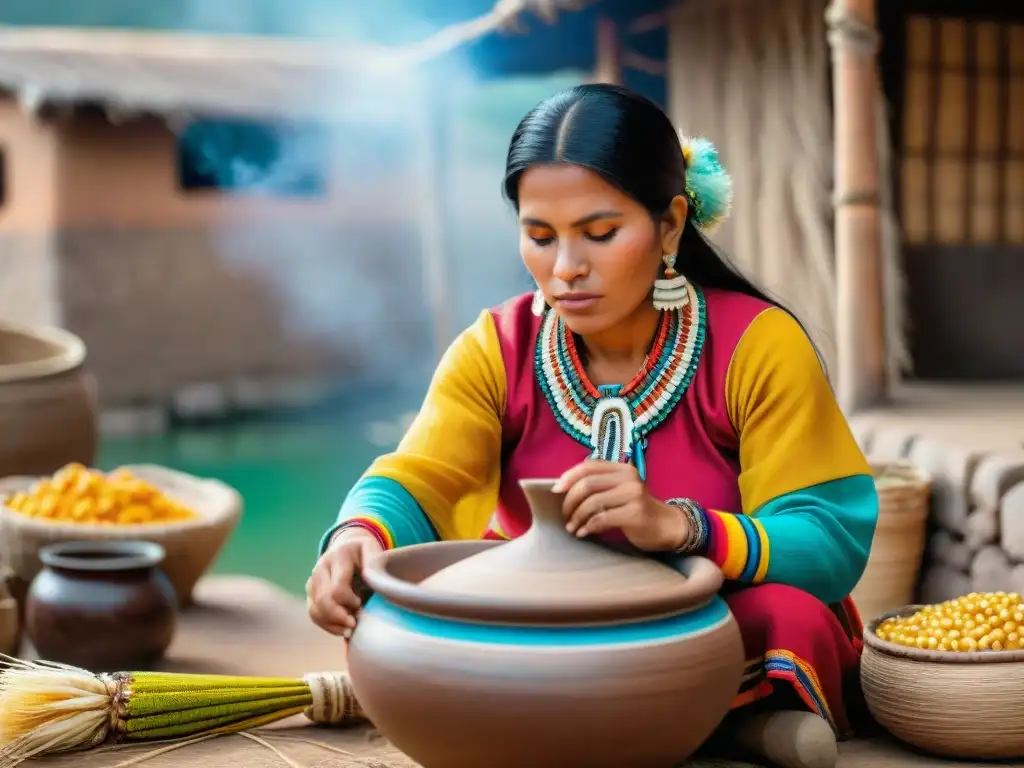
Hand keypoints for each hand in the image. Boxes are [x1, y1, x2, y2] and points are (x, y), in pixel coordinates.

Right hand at [306, 527, 383, 637]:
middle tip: (355, 624)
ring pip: (315, 609)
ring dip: (333, 624)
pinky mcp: (311, 592)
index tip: (362, 605)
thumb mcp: (374, 551)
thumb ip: (375, 565)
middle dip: (339, 617)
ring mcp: (313, 580)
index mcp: (339, 556)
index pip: (337, 588)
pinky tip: (341, 629)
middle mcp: (321, 567)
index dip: (350, 602)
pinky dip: (327, 625)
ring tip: (350, 630)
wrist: (347, 545)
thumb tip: (376, 585)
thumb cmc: (365, 552)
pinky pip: (313, 613)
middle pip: (323, 600)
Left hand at [555, 460, 688, 551]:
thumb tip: (563, 487)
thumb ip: (599, 485)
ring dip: (577, 517)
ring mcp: (634, 495)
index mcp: (622, 469)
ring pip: (593, 502)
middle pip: (588, 484)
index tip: (556, 490)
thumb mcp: (619, 491)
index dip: (569, 477)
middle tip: (564, 516)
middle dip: (570, 501)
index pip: (589, 467)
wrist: (666, 526)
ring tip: (571, 527)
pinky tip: (583, 533)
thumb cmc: (636, 509)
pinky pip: (602, 519)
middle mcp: (629, 478)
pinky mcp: (635, 513)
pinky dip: (588, 527)